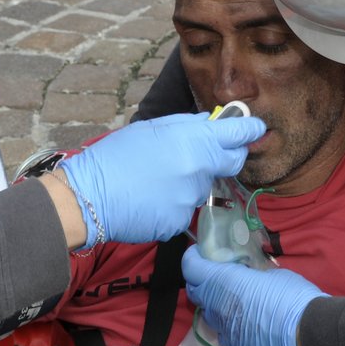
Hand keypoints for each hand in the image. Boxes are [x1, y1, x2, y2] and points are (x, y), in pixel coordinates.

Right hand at [60, 113, 264, 244]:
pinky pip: (186, 209)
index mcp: (193, 142)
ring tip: (156, 180)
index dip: (249, 130)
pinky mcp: (180, 222)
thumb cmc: (115, 157)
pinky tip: (151, 199)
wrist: (88, 197)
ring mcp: (191, 199)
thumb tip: (212, 123)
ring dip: (189, 182)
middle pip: (230, 164)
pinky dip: (174, 204)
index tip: (256, 129)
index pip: (237, 134)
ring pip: (203, 187)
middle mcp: (198, 171)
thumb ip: (188, 126)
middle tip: (200, 154)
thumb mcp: (151, 129)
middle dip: (224, 157)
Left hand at [182, 246, 324, 345]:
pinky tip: (245, 318)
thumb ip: (250, 272)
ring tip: (233, 296)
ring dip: (214, 302)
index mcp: (223, 282)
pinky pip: (223, 330)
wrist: (307, 336)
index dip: (193, 257)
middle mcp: (216, 306)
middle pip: (194, 291)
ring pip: (208, 312)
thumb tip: (248, 272)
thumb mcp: (271, 273)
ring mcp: (223, 329)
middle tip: (216, 272)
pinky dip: (228, 321)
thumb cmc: (292, 297)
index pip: (191, 267)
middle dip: (200, 279)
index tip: (202, 252)